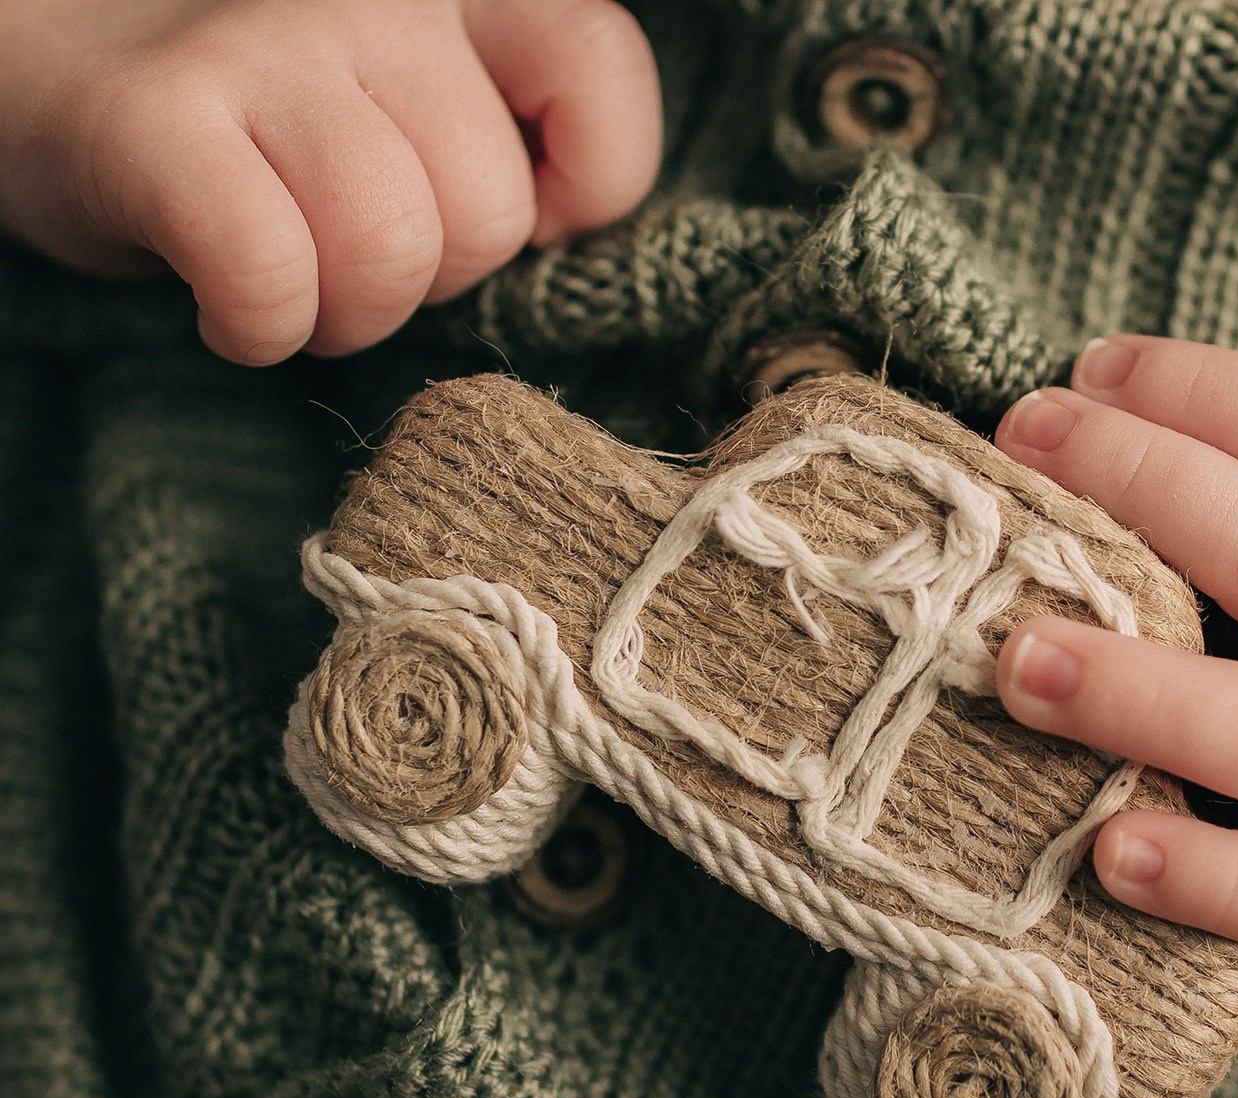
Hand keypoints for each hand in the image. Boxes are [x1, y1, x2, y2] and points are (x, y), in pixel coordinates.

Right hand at [0, 0, 660, 363]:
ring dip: (348, 315)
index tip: (529, 219)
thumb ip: (502, 127)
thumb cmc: (260, 107)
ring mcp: (262, 45)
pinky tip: (234, 309)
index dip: (588, 181)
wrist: (43, 65)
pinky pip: (271, 275)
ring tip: (295, 284)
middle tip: (355, 255)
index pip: (595, 66)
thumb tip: (570, 235)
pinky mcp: (158, 121)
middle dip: (435, 278)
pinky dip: (260, 326)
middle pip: (489, 211)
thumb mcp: (408, 84)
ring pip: (393, 251)